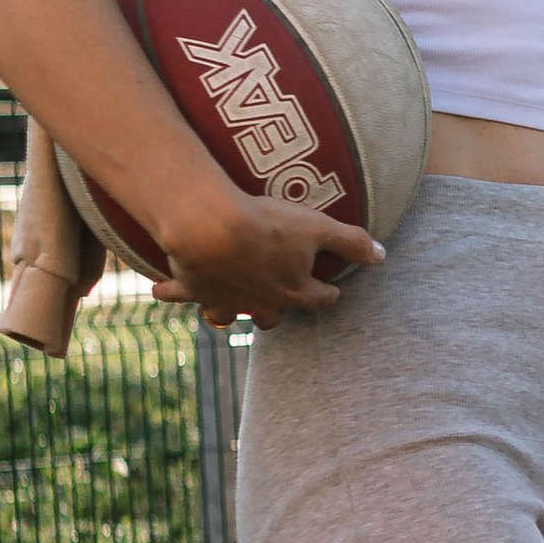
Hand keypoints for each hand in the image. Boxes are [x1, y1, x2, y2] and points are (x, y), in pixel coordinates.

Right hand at [146, 181, 384, 327]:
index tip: (332, 288)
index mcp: (294, 291)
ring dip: (229, 311)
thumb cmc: (269, 225)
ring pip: (228, 315)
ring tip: (230, 302)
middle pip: (273, 316)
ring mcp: (226, 300)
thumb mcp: (318, 227)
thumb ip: (352, 241)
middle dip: (278, 308)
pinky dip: (170, 294)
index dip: (329, 292)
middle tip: (279, 296)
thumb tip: (382, 255)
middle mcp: (260, 304)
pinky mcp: (194, 290)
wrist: (211, 228)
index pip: (321, 298)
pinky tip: (161, 291)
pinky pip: (178, 296)